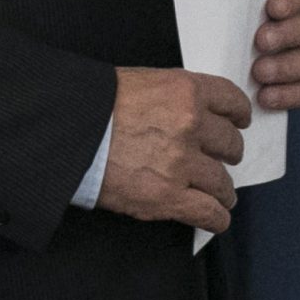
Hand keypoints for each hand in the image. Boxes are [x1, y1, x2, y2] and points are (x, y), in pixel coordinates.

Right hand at [96, 67, 248, 233]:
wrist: (62, 131)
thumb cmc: (88, 105)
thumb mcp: (133, 82)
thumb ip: (168, 97)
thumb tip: (182, 113)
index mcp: (183, 91)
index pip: (231, 102)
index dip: (237, 115)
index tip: (236, 122)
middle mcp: (190, 126)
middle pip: (231, 145)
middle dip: (225, 154)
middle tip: (212, 159)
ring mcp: (182, 163)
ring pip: (224, 183)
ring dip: (220, 189)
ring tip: (213, 193)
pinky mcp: (169, 197)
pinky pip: (211, 214)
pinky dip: (216, 217)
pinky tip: (212, 216)